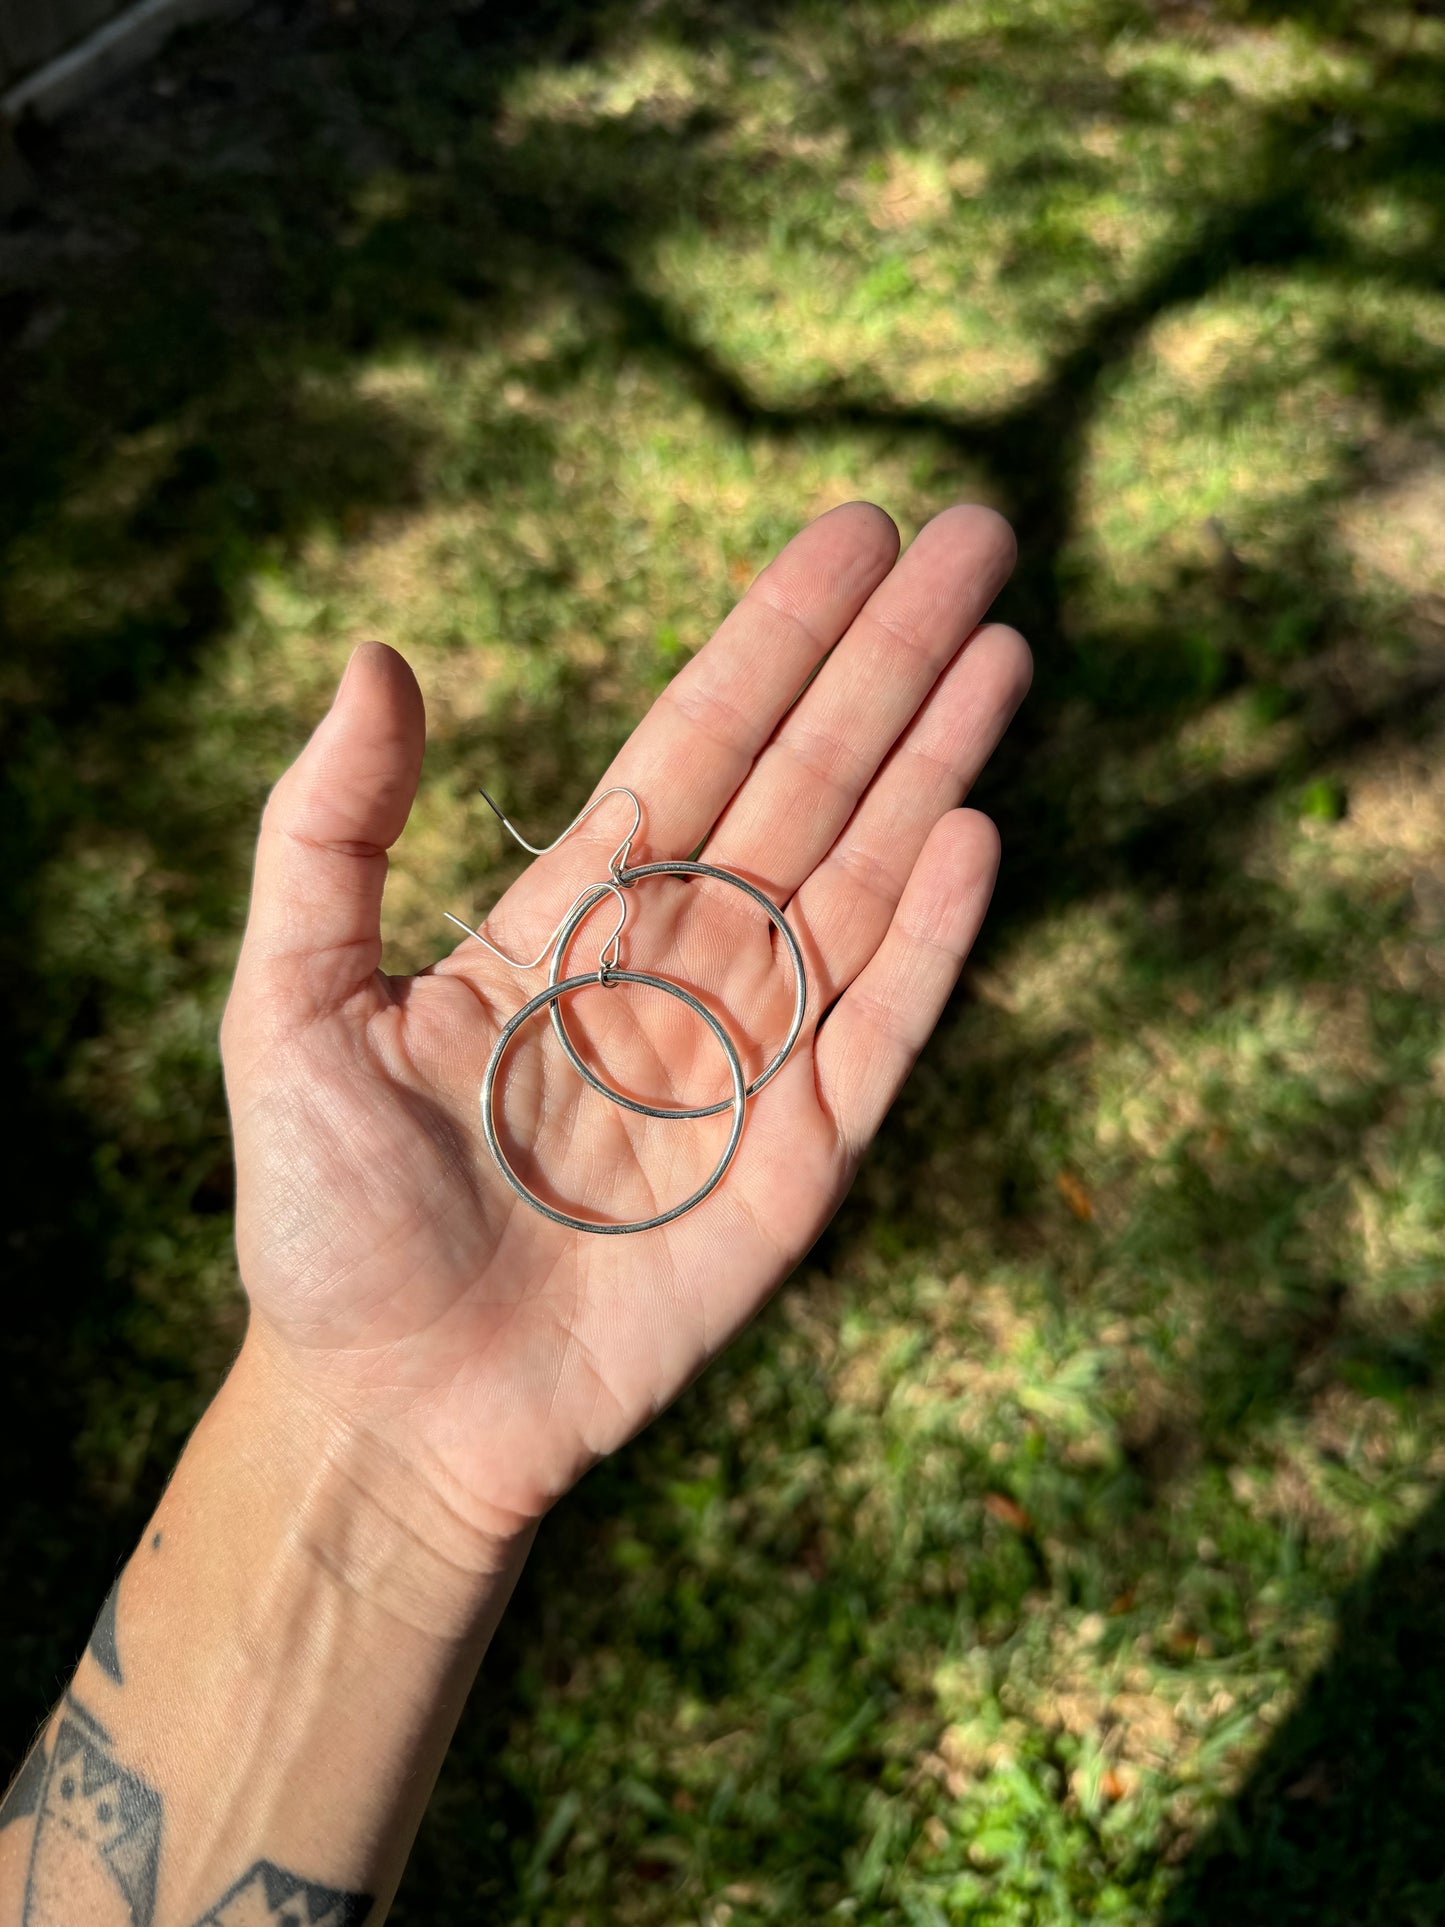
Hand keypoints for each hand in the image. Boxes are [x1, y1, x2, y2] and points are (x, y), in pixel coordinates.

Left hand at [221, 503, 1028, 1556]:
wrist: (389, 1407)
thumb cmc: (326, 1215)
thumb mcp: (285, 1004)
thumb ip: (327, 830)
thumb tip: (375, 655)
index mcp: (570, 916)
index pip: (695, 742)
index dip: (774, 636)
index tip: (848, 533)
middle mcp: (676, 965)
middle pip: (804, 781)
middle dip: (888, 660)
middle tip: (972, 535)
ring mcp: (747, 1060)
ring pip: (858, 881)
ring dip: (931, 764)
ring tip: (1001, 646)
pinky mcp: (794, 1164)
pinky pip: (878, 1034)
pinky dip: (928, 940)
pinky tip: (971, 831)